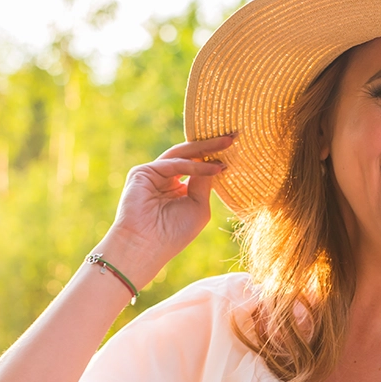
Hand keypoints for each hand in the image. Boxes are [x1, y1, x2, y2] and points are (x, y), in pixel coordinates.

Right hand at [100, 135, 234, 285]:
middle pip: (191, 155)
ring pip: (182, 154)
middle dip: (212, 146)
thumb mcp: (198, 207)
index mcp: (178, 188)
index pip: (198, 166)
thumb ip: (205, 183)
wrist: (147, 245)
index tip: (237, 148)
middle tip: (233, 136)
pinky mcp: (143, 172)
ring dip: (206, 148)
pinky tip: (214, 168)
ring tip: (228, 143)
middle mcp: (165, 178)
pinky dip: (195, 165)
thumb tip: (215, 161)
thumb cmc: (174, 233)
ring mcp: (153, 173)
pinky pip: (175, 164)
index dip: (215, 157)